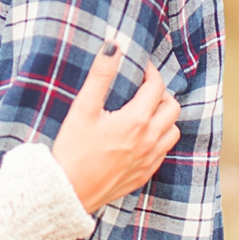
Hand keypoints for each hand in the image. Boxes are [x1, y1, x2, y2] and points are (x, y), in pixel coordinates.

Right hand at [51, 42, 180, 212]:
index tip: (139, 68)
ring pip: (173, 131)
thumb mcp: (83, 109)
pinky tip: (140, 136)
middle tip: (142, 89)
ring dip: (164, 117)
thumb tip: (113, 47)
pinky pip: (163, 151)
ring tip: (144, 111)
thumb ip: (100, 76)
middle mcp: (149, 141)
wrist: (66, 192)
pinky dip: (159, 138)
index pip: (156, 87)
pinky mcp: (143, 175)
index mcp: (136, 121)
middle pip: (172, 107)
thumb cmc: (72, 151)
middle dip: (160, 94)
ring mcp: (149, 160)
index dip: (150, 73)